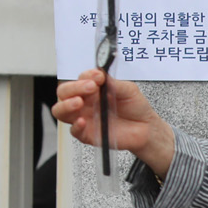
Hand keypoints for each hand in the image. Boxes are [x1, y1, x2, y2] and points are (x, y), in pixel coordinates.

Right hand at [52, 69, 175, 176]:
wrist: (146, 128)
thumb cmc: (135, 107)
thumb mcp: (127, 89)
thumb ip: (112, 82)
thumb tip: (100, 73)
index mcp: (92, 88)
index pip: (79, 79)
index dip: (86, 76)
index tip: (98, 77)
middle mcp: (84, 102)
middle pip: (64, 92)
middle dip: (73, 88)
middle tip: (90, 88)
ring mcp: (84, 117)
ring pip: (61, 111)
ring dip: (66, 105)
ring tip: (78, 102)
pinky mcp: (87, 134)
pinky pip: (73, 131)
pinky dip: (75, 126)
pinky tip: (82, 121)